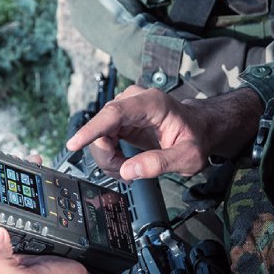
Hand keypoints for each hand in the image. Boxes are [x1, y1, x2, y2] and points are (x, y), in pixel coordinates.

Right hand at [66, 85, 263, 180]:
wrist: (199, 129)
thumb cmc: (196, 138)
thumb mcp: (187, 157)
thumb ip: (159, 163)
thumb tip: (128, 171)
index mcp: (152, 103)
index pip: (114, 113)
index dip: (92, 129)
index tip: (74, 144)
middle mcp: (134, 100)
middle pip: (102, 127)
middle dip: (107, 155)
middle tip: (123, 172)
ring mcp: (125, 108)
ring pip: (99, 134)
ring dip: (108, 157)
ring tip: (128, 168)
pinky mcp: (120, 118)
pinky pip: (103, 137)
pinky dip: (110, 155)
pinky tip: (124, 162)